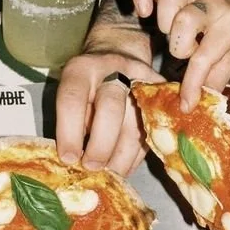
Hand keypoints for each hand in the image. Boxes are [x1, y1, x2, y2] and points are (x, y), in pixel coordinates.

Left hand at [56, 25, 159, 175]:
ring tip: (111, 177)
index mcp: (81, 69)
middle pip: (111, 108)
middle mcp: (112, 69)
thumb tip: (74, 163)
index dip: (69, 132)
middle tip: (93, 168)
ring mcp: (140, 80)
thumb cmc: (88, 83)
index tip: (69, 159)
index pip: (73, 99)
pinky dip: (136, 155)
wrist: (120, 52)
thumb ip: (73, 121)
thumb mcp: (72, 92)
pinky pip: (151, 131)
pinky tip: (124, 168)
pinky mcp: (160, 94)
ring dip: (122, 158)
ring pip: (136, 125)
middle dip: (101, 145)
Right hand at [132, 0, 229, 111]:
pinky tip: (143, 10)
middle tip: (189, 53)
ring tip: (176, 35)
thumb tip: (193, 106)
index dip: (191, 85)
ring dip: (166, 24)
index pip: (204, 56)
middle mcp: (211, 3)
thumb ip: (213, 81)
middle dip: (180, 47)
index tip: (186, 104)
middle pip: (183, 22)